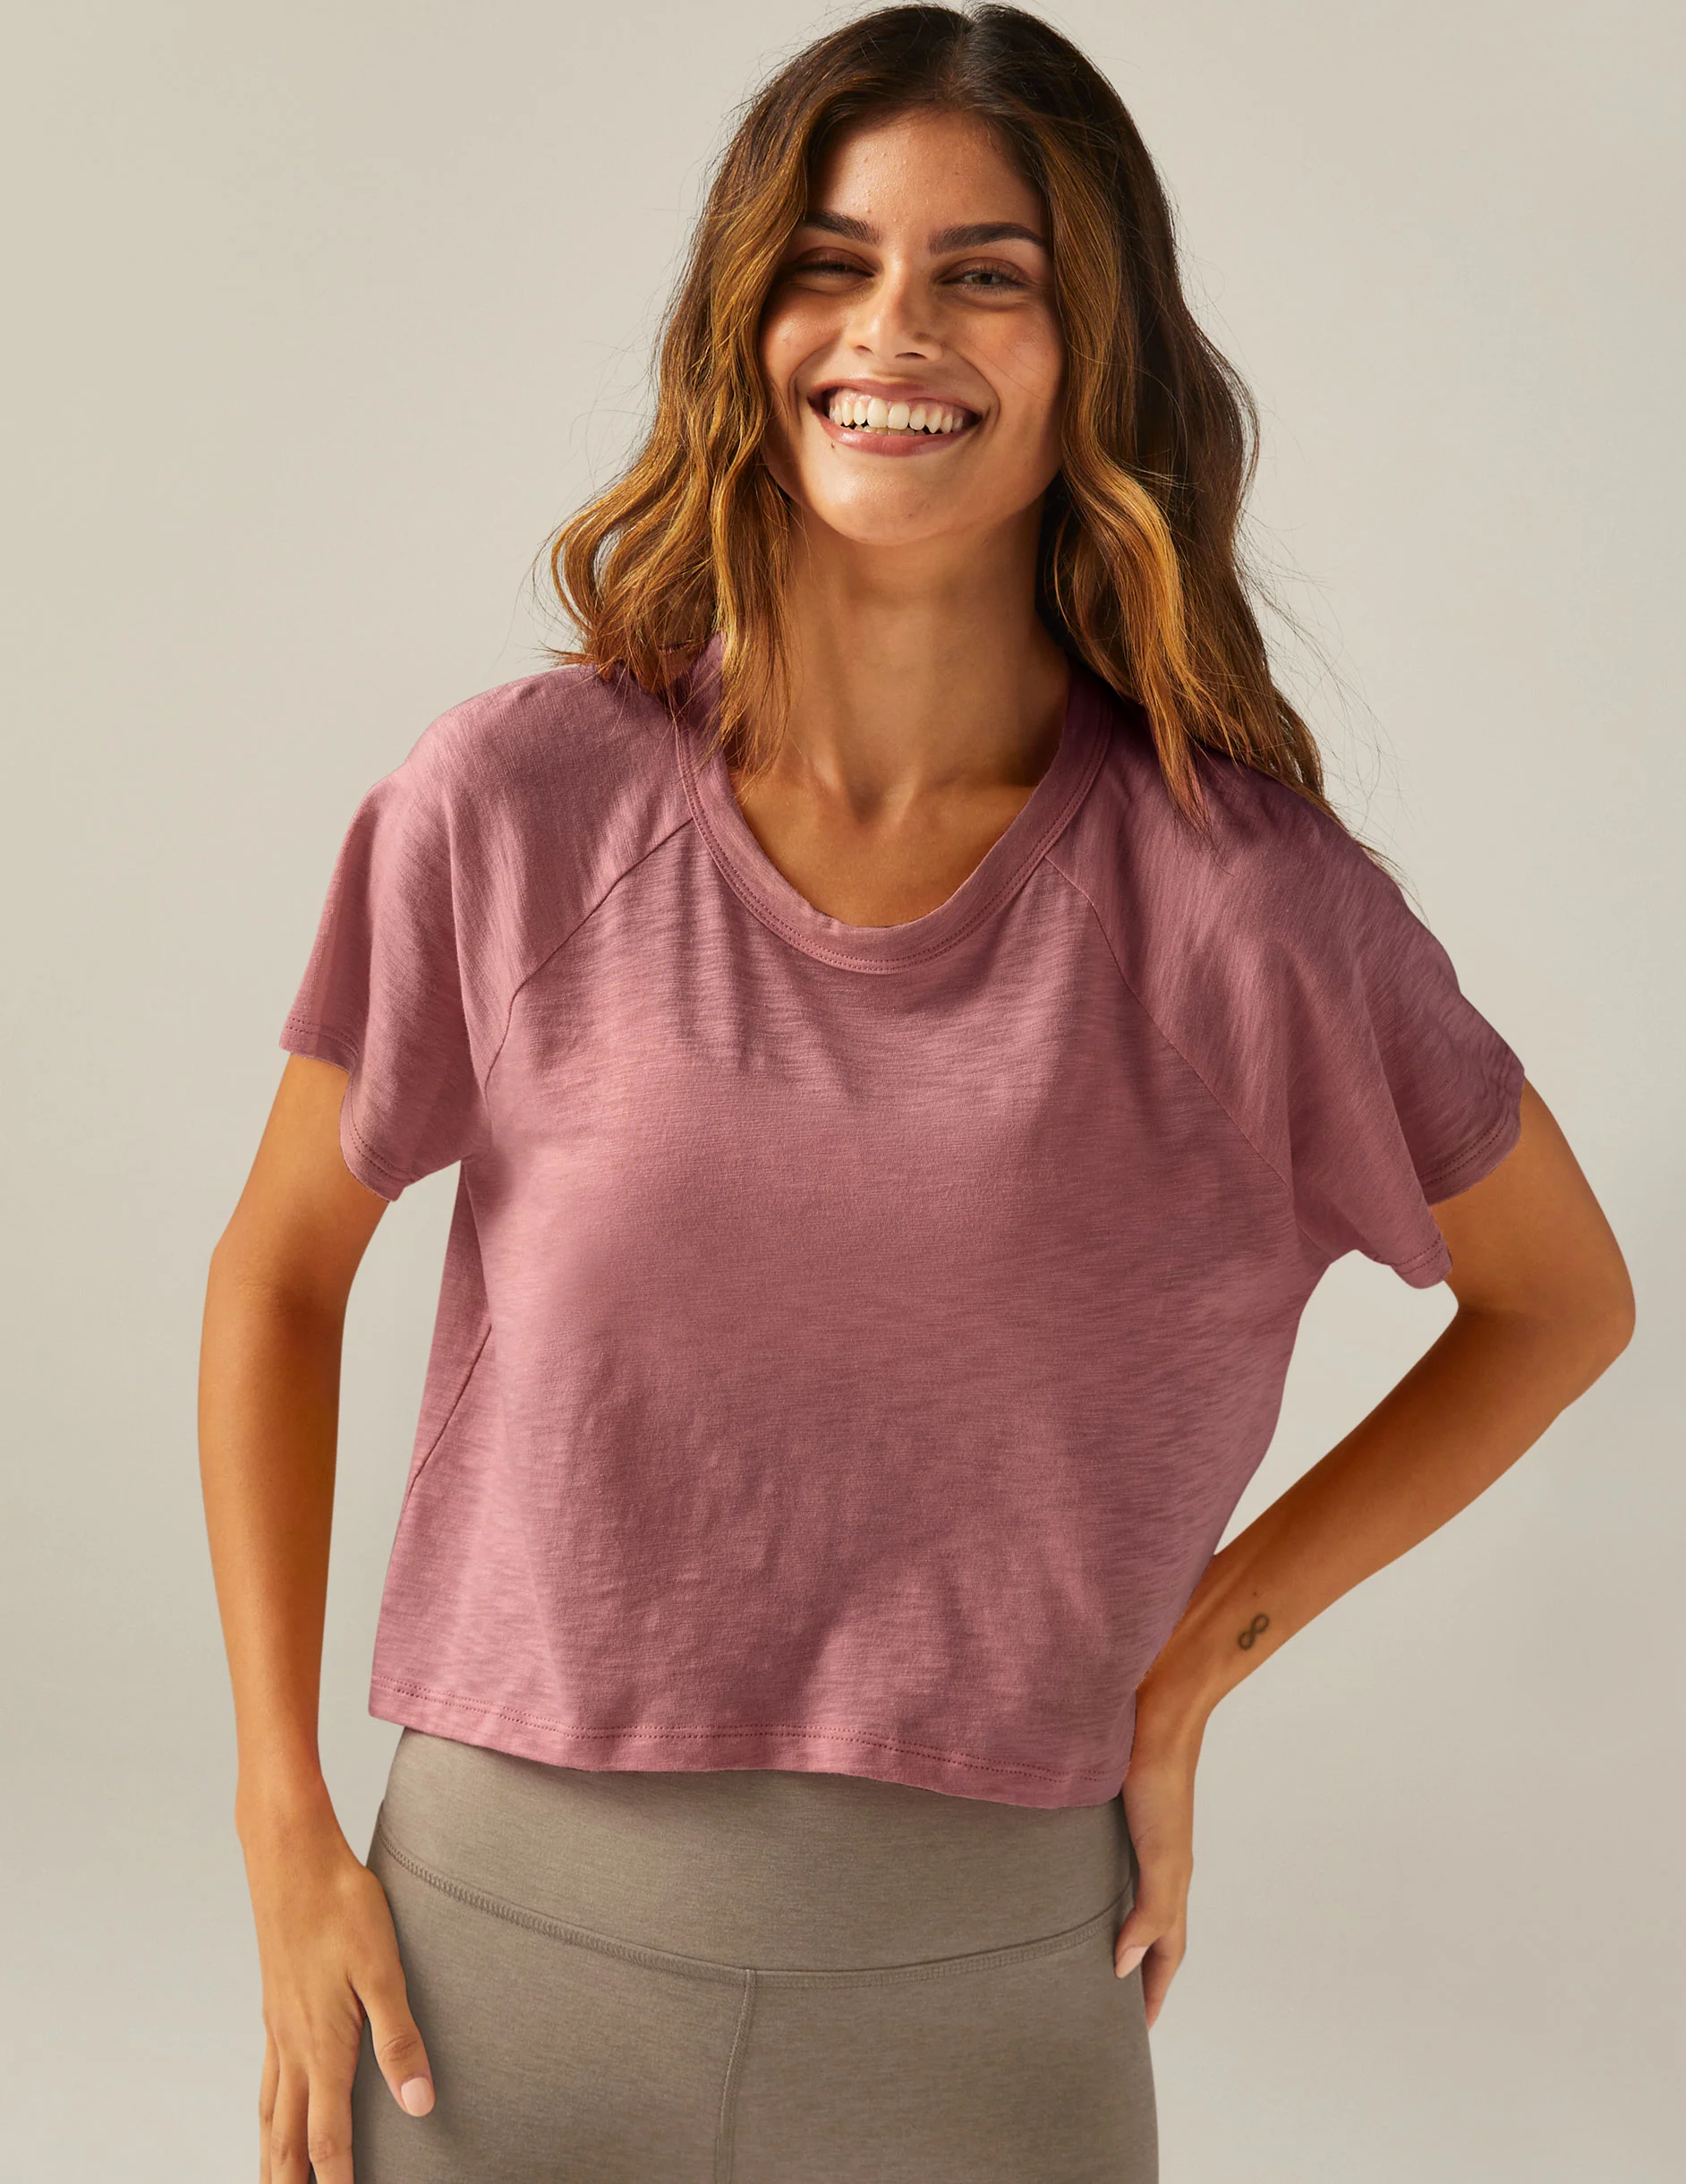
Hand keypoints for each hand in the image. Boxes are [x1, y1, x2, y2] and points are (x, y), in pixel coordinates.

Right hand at [240, 1800, 434, 2181]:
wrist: (291, 1854)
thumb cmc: (342, 1904)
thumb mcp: (383, 1967)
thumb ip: (400, 2038)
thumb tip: (419, 2104)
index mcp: (322, 2045)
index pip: (328, 2138)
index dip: (338, 2183)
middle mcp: (293, 2046)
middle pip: (286, 2140)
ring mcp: (278, 2027)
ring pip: (270, 2114)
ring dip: (272, 2158)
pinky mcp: (275, 2006)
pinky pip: (266, 2079)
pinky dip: (266, 2115)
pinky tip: (272, 2112)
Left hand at [1111, 1697, 1204, 2029]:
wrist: (1151, 1711)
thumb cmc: (1159, 1780)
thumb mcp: (1162, 1855)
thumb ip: (1150, 1911)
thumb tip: (1122, 1967)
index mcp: (1172, 1879)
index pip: (1167, 1950)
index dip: (1156, 1989)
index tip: (1141, 2029)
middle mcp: (1153, 1862)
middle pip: (1148, 1931)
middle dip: (1134, 1970)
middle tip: (1107, 2005)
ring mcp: (1131, 1838)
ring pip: (1123, 1899)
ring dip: (1109, 1931)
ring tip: (1079, 1956)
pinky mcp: (1107, 1813)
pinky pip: (1099, 1866)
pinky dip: (1088, 1889)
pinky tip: (1062, 1887)